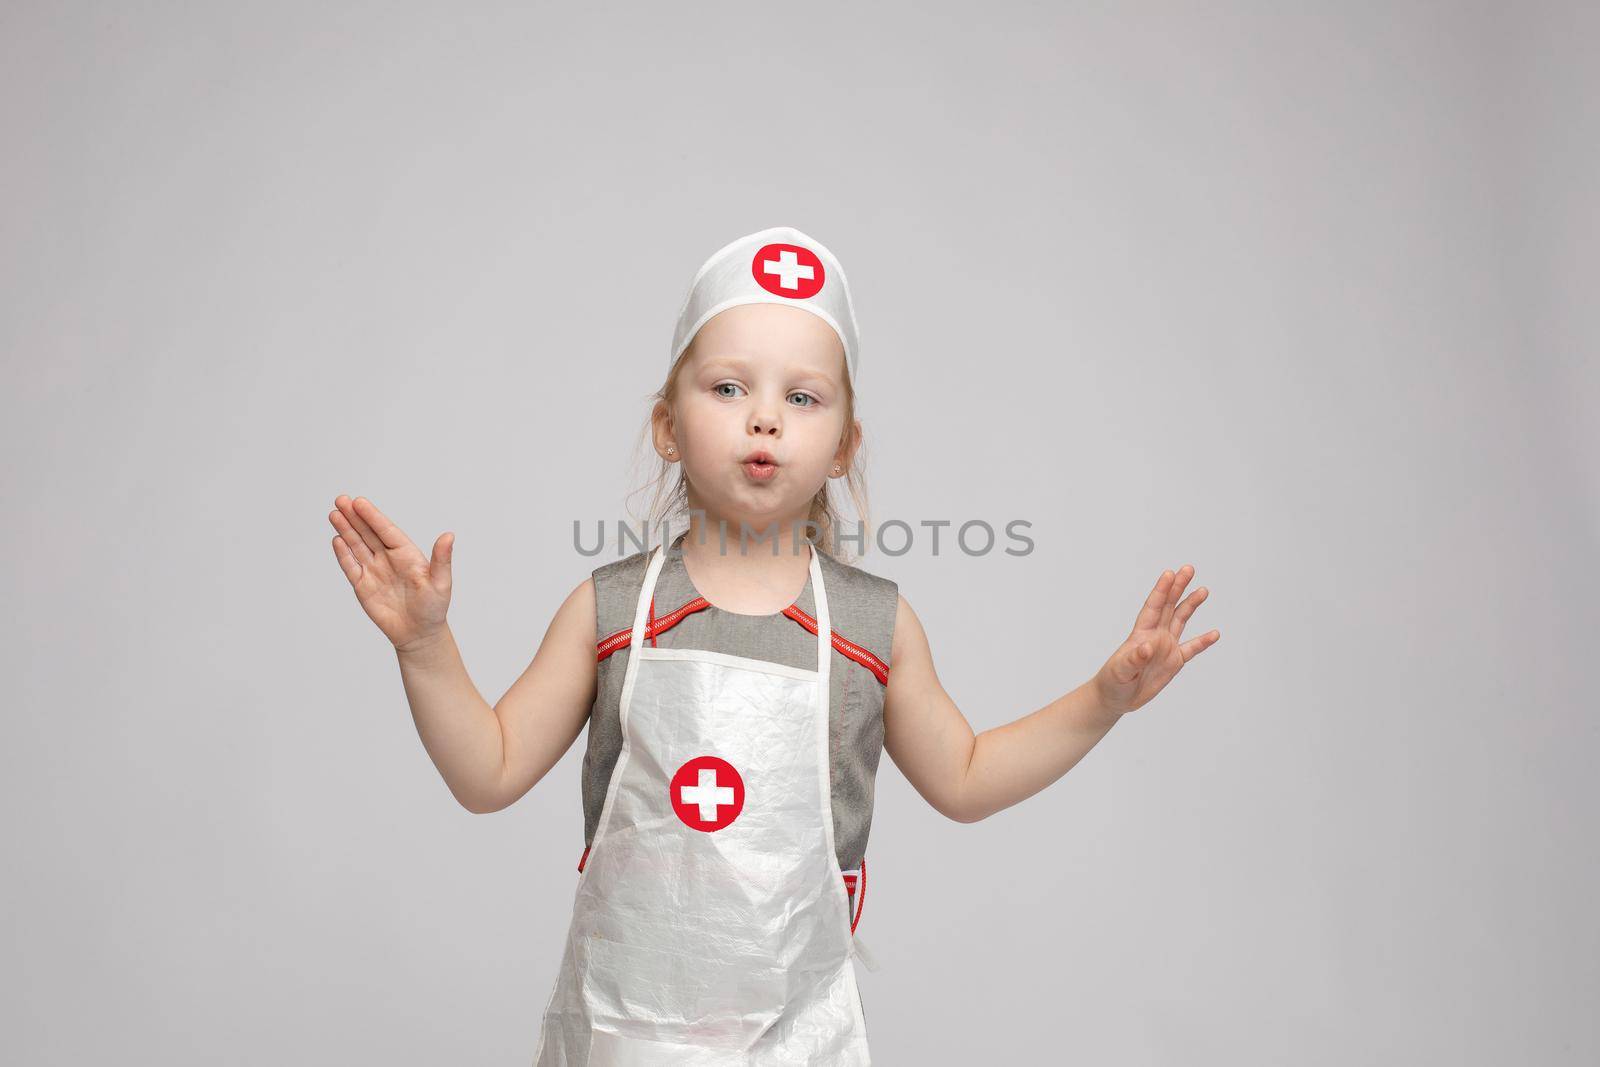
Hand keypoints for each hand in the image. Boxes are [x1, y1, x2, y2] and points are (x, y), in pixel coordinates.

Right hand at [328, 495, 453, 651]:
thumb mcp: (441, 583)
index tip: (359, 502)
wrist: (419, 634)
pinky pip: (351, 566)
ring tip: (334, 514)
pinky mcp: (363, 586)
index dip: (373, 516)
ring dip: (346, 530)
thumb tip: (449, 535)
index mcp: (407, 554)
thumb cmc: (434, 608)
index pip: (386, 531)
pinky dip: (343, 554)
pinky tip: (337, 539)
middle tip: (341, 499)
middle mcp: (388, 558)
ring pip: (357, 546)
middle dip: (354, 517)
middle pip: (368, 533)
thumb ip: (442, 559)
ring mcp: (374, 571)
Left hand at [1093, 564, 1218, 715]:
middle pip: (1169, 606)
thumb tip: (1147, 647)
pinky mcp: (1174, 662)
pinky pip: (1191, 648)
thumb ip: (1134, 658)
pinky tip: (1215, 633)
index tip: (1169, 573)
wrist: (1116, 697)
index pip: (1153, 607)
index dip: (1161, 590)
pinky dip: (1203, 641)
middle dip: (1178, 587)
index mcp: (1140, 634)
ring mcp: (1165, 647)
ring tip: (1203, 590)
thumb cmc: (1113, 681)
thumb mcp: (1120, 670)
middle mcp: (1155, 635)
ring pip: (1181, 620)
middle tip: (1189, 569)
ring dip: (1191, 605)